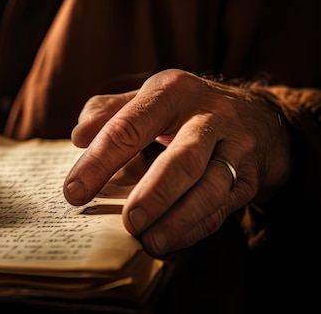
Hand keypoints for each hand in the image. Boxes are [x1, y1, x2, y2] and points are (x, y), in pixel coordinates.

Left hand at [63, 69, 290, 256]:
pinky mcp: (248, 176)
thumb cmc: (184, 110)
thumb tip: (80, 136)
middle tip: (128, 223)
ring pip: (209, 187)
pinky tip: (170, 241)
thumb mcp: (148, 98)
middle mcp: (207, 115)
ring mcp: (235, 145)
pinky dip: (194, 228)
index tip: (75, 192)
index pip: (129, 126)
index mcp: (171, 91)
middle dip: (152, 194)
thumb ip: (108, 112)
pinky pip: (222, 207)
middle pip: (180, 159)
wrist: (258, 116)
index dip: (99, 161)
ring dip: (178, 219)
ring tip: (149, 241)